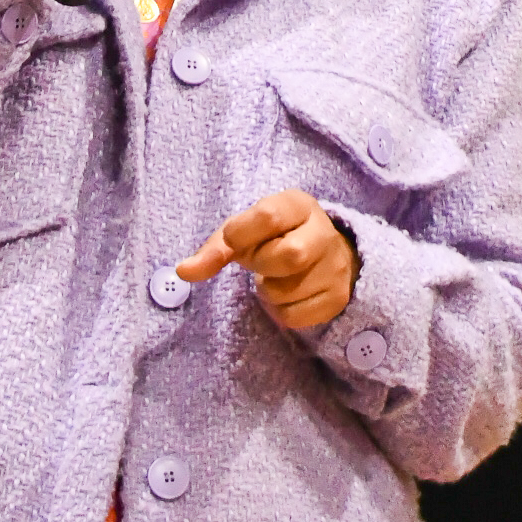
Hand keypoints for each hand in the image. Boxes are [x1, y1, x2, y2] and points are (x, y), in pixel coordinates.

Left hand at [177, 189, 357, 328]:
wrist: (324, 253)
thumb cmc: (274, 237)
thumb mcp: (245, 231)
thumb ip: (215, 249)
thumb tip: (183, 271)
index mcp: (299, 205)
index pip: (268, 215)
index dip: (241, 234)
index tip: (234, 242)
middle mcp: (324, 232)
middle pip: (289, 255)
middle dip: (262, 263)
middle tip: (260, 261)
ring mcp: (335, 267)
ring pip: (288, 291)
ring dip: (268, 290)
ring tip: (275, 276)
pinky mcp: (337, 298)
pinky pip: (294, 317)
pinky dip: (279, 311)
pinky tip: (287, 294)